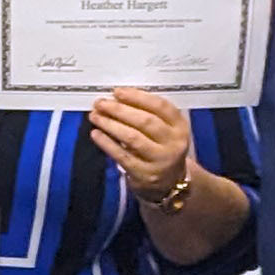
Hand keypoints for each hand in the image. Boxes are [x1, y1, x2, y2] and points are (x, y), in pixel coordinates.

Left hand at [84, 87, 194, 202]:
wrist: (169, 182)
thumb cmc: (161, 147)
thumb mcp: (165, 129)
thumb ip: (148, 113)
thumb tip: (116, 98)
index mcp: (180, 126)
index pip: (160, 107)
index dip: (138, 97)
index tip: (117, 91)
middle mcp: (173, 143)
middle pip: (145, 121)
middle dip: (119, 110)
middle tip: (100, 103)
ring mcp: (160, 160)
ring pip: (133, 138)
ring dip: (111, 125)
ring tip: (95, 116)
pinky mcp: (144, 174)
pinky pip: (122, 156)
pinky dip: (107, 144)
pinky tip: (96, 134)